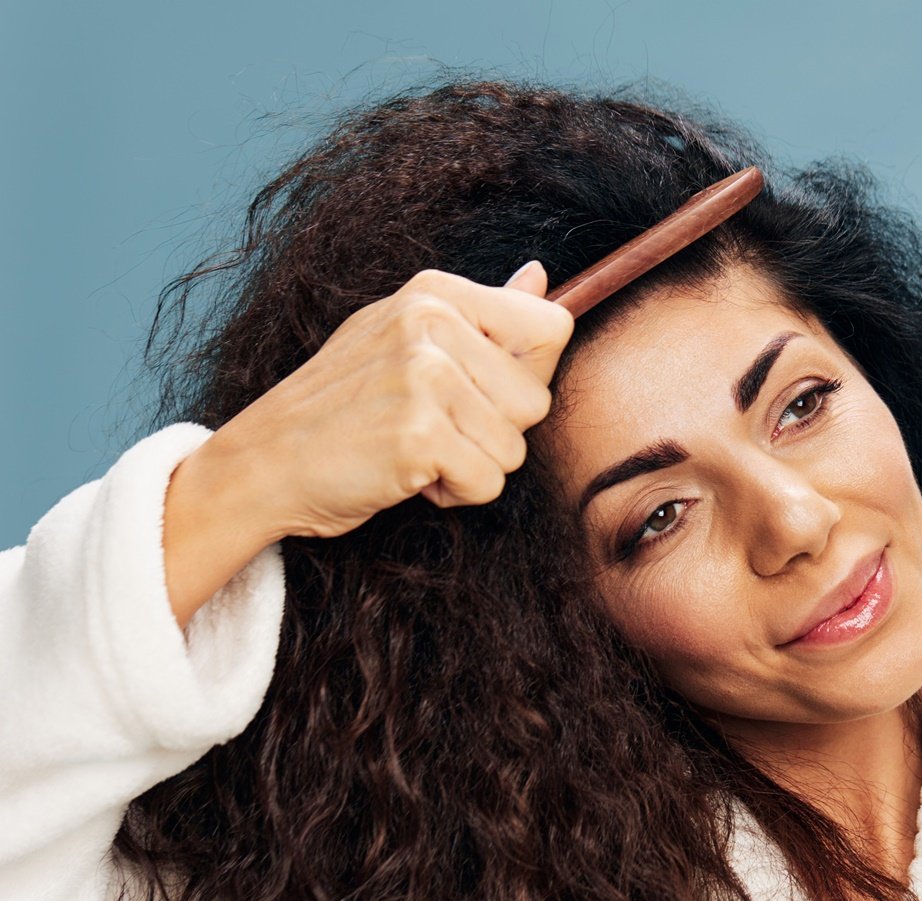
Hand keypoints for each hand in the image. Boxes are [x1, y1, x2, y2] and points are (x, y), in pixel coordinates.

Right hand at [202, 261, 574, 539]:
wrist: (261, 463)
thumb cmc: (342, 408)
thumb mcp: (405, 340)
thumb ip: (483, 315)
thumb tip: (540, 276)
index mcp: (436, 293)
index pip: (552, 328)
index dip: (528, 376)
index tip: (476, 392)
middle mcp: (432, 323)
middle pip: (537, 400)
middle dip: (495, 431)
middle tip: (431, 427)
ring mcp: (424, 377)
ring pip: (515, 448)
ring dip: (472, 466)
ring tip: (416, 449)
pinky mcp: (419, 433)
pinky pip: (489, 483)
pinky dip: (454, 494)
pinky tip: (407, 474)